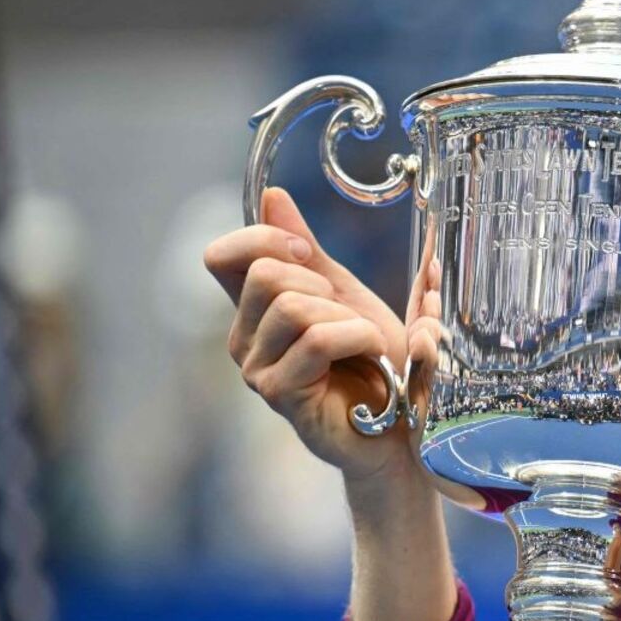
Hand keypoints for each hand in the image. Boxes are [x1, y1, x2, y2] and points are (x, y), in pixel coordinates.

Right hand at [202, 187, 434, 485]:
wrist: (400, 424)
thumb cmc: (372, 362)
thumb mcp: (343, 294)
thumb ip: (306, 251)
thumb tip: (272, 196)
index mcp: (253, 310)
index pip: (220, 256)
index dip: (263, 238)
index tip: (306, 251)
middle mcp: (244, 339)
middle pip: (265, 275)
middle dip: (322, 284)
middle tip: (350, 316)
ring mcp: (256, 370)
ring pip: (292, 307)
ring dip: (346, 316)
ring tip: (364, 342)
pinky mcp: (280, 395)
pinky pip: (316, 340)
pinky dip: (356, 336)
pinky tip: (371, 354)